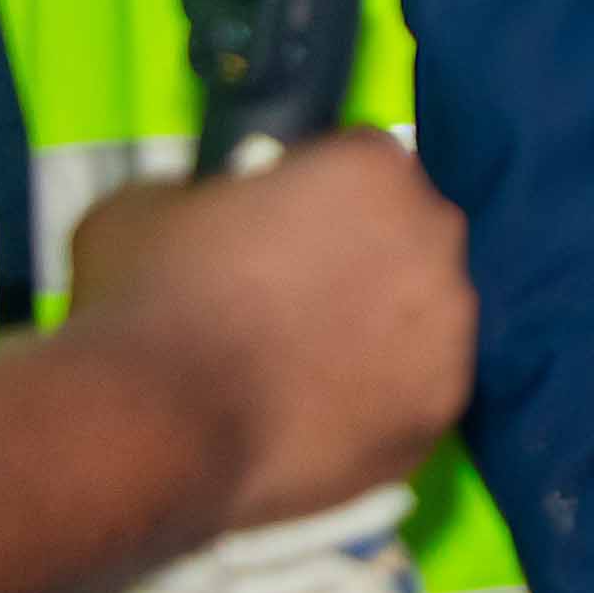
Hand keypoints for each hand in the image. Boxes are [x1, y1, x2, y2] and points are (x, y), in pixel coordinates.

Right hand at [65, 136, 475, 537]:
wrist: (154, 429)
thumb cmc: (145, 302)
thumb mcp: (146, 205)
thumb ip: (206, 192)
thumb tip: (208, 207)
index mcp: (371, 167)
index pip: (358, 163)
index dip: (313, 196)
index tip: (274, 230)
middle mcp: (433, 233)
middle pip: (404, 236)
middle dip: (358, 260)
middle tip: (287, 305)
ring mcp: (448, 322)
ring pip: (419, 316)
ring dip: (376, 332)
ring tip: (298, 371)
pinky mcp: (442, 404)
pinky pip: (414, 391)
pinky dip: (377, 401)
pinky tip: (317, 416)